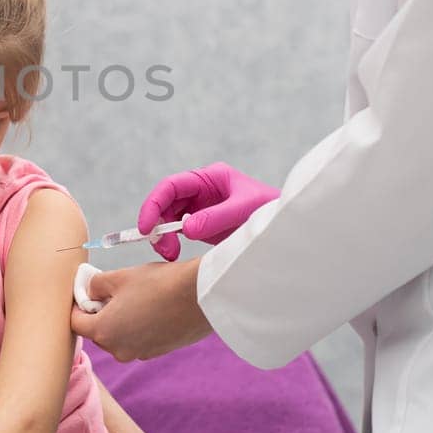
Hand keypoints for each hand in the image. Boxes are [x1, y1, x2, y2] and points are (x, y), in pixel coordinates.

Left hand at [71, 259, 209, 360]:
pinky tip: (152, 307)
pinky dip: (138, 326)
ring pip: (119, 337)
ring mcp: (140, 354)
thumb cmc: (158, 284)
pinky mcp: (159, 352)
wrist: (201, 296)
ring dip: (120, 320)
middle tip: (112, 291)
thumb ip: (94, 285)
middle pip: (97, 332)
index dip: (78, 305)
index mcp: (104, 332)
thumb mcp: (118, 277)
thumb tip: (90, 292)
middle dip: (100, 313)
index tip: (87, 291)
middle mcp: (119, 350)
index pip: (75, 323)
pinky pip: (138, 339)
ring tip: (136, 298)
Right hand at [139, 162, 278, 260]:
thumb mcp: (243, 210)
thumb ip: (215, 217)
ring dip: (164, 237)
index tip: (146, 228)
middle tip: (163, 248)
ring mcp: (200, 208)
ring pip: (168, 219)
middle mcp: (201, 190)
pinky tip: (176, 254)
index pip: (172, 186)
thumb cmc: (269, 210)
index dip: (154, 205)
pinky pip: (178, 231)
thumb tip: (185, 228)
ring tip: (171, 254)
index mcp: (209, 178)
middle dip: (158, 225)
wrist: (286, 229)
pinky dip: (172, 242)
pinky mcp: (202, 225)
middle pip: (166, 203)